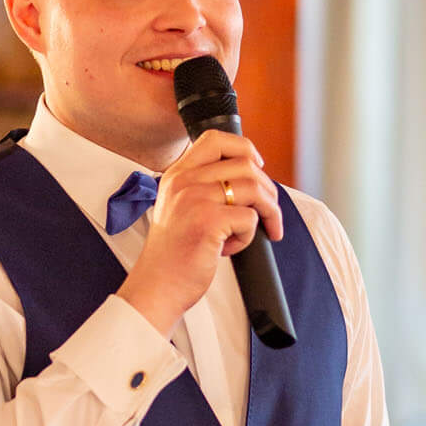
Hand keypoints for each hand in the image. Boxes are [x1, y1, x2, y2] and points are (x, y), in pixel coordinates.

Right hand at [119, 131, 281, 337]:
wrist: (157, 286)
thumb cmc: (173, 254)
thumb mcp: (180, 208)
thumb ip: (204, 188)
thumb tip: (250, 179)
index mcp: (177, 174)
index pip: (216, 139)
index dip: (245, 148)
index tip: (258, 167)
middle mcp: (184, 181)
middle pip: (245, 164)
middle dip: (267, 190)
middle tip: (269, 213)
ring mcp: (195, 200)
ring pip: (253, 189)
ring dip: (265, 213)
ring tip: (255, 232)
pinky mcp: (208, 222)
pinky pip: (250, 219)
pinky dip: (248, 237)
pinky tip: (229, 249)